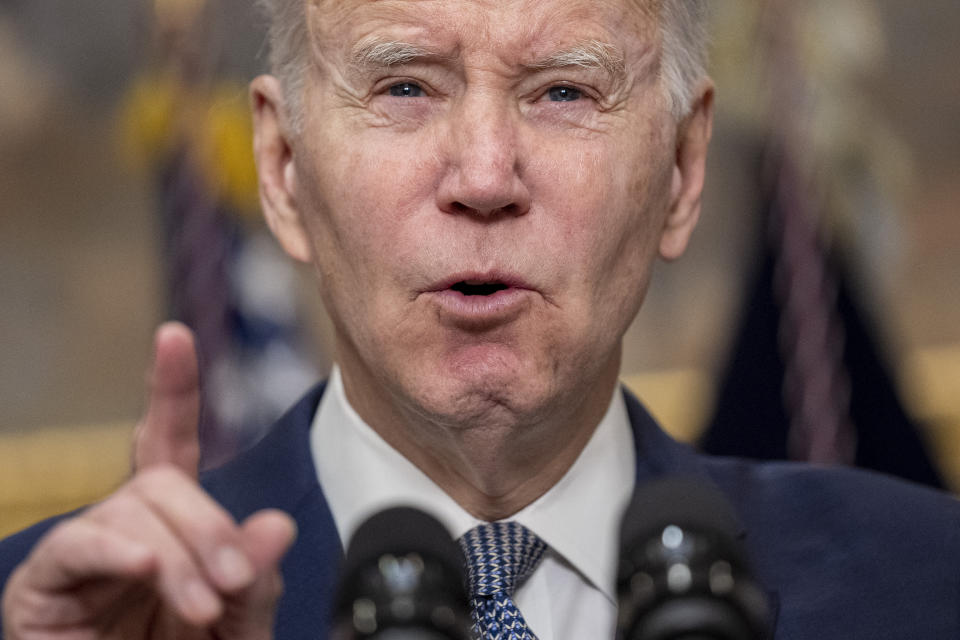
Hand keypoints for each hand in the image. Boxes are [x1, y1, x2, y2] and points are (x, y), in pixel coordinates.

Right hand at [1, 323, 296, 638]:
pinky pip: (75, 546)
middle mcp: (126, 530)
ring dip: (178, 554)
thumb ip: (256, 580)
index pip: (169, 446)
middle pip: (164, 480)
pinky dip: (117, 553)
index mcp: (171, 531)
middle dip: (209, 524)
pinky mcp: (42, 587)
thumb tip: (276, 524)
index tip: (174, 337)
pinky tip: (147, 568)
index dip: (172, 390)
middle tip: (232, 581)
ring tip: (202, 605)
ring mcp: (82, 556)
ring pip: (130, 510)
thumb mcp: (236, 629)